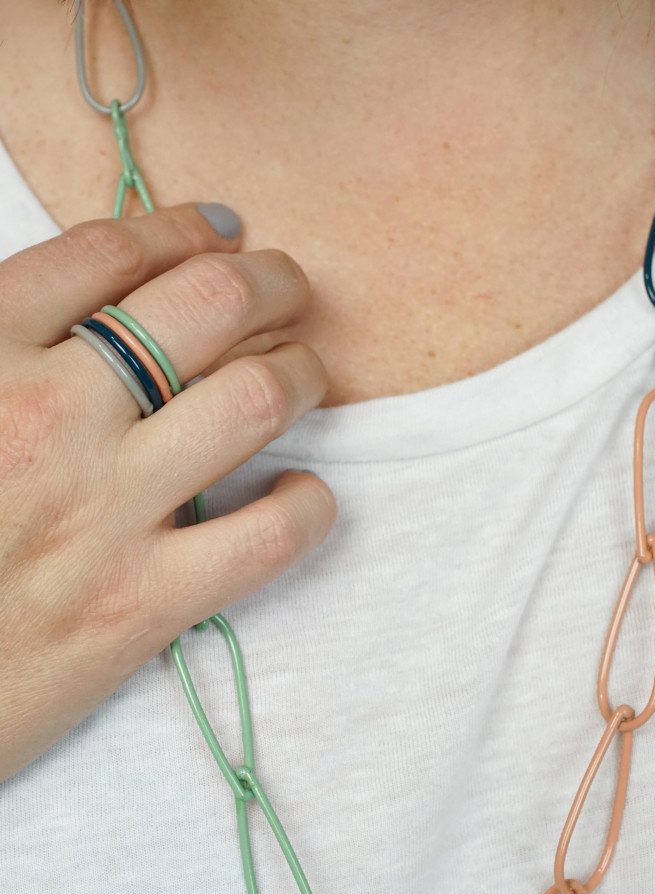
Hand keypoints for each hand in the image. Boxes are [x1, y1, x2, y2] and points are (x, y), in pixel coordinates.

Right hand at [0, 203, 335, 781]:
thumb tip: (87, 301)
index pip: (109, 253)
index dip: (179, 228)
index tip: (215, 231)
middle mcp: (48, 418)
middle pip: (205, 303)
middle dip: (268, 280)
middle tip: (285, 288)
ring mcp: (102, 512)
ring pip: (255, 398)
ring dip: (301, 372)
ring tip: (303, 374)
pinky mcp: (141, 606)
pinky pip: (271, 535)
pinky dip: (307, 504)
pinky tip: (301, 492)